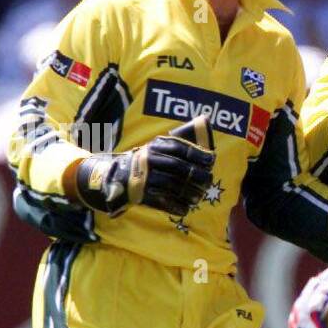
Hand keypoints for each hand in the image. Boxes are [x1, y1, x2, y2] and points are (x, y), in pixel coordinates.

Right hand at [73, 115, 213, 216]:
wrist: (116, 176)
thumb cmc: (148, 160)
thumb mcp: (160, 146)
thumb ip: (182, 138)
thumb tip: (206, 120)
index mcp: (156, 146)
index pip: (178, 148)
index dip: (196, 154)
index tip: (211, 160)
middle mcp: (149, 160)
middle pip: (177, 167)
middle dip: (196, 175)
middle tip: (209, 180)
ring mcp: (144, 178)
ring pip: (172, 185)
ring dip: (190, 192)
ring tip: (200, 195)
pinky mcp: (141, 194)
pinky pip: (162, 202)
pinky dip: (176, 206)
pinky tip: (186, 207)